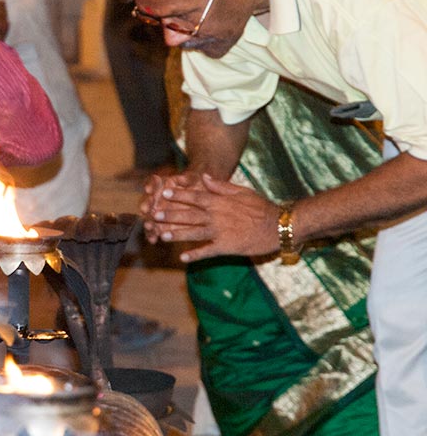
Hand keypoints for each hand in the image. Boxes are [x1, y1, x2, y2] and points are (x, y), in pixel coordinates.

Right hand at [139, 171, 201, 243]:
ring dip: (148, 221)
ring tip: (149, 226)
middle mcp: (158, 198)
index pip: (154, 183)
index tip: (149, 190)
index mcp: (164, 185)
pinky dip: (152, 235)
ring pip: (149, 216)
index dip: (151, 186)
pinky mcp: (162, 225)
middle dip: (146, 205)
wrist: (203, 201)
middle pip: (149, 201)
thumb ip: (187, 180)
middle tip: (146, 209)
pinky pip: (154, 230)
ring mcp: (159, 212)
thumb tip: (180, 178)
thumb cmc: (198, 187)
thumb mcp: (195, 180)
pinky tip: (153, 240)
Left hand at [148, 173, 281, 262]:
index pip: (195, 197)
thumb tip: (205, 177)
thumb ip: (221, 186)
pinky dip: (195, 255)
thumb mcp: (242, 191)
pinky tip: (182, 258)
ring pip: (194, 233)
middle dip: (171, 215)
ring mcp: (221, 232)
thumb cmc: (261, 207)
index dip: (178, 195)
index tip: (163, 192)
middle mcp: (217, 216)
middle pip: (190, 215)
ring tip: (162, 236)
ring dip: (177, 234)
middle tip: (154, 215)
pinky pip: (208, 251)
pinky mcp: (227, 246)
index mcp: (220, 202)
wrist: (280, 225)